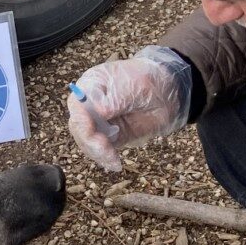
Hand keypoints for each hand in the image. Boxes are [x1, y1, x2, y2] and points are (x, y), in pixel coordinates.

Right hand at [66, 45, 191, 169]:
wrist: (168, 92)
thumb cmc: (149, 80)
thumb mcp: (132, 86)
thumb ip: (114, 101)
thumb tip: (98, 113)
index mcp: (91, 86)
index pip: (77, 105)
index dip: (82, 121)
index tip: (94, 133)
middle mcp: (90, 105)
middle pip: (78, 126)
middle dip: (90, 140)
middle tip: (105, 149)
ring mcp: (99, 122)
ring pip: (86, 141)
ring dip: (97, 152)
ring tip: (113, 159)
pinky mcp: (109, 137)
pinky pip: (100, 150)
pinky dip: (105, 158)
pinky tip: (115, 163)